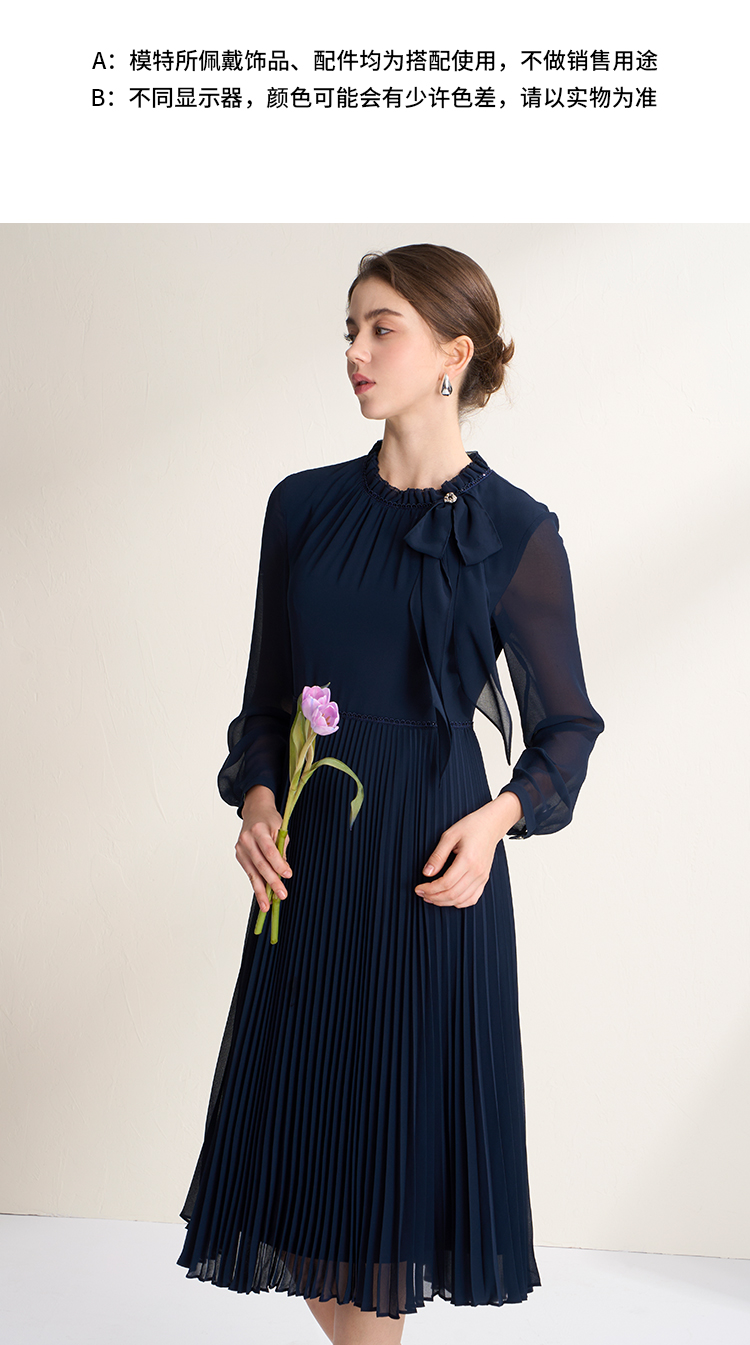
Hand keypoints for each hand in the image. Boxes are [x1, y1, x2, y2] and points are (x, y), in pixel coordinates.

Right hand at [235, 785, 291, 913]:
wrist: (254, 811)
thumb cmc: (270, 819)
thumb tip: (284, 872)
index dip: (278, 864)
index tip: (288, 875)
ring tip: (267, 906)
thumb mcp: (280, 829)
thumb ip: (281, 849)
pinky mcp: (239, 855)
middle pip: (260, 864)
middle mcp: (246, 839)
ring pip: (253, 872)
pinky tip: (262, 896)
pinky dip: (256, 885)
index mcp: (258, 829)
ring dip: (261, 891)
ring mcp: (240, 848)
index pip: (269, 850)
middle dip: (272, 881)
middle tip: (282, 895)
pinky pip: (249, 872)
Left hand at [415, 793, 522, 908]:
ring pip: (461, 900)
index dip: (430, 889)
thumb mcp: (449, 835)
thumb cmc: (471, 827)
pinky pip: (472, 899)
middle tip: (422, 894)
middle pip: (453, 894)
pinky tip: (448, 899)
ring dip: (444, 902)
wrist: (490, 825)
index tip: (419, 888)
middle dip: (434, 897)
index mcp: (468, 860)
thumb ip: (437, 856)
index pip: (446, 883)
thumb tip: (427, 873)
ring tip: (431, 897)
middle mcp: (477, 872)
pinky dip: (459, 903)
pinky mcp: (484, 879)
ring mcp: (482, 877)